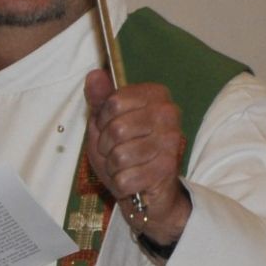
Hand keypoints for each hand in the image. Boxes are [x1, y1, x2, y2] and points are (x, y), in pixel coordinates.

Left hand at [84, 69, 192, 244]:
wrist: (147, 190)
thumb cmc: (124, 152)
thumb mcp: (105, 123)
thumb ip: (100, 99)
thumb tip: (94, 74)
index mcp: (156, 94)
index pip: (113, 102)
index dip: (102, 121)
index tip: (110, 128)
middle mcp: (169, 113)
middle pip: (116, 128)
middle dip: (106, 147)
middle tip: (116, 152)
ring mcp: (171, 140)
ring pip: (120, 155)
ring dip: (114, 167)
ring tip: (125, 166)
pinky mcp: (168, 168)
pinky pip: (126, 178)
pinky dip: (122, 184)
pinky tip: (133, 180)